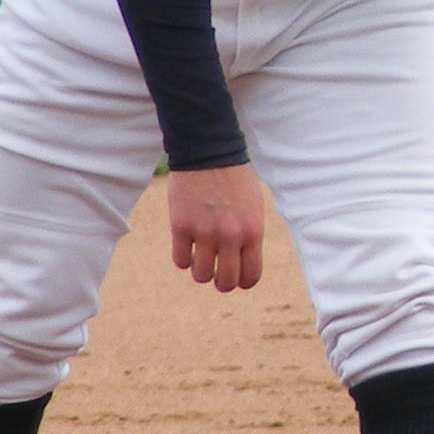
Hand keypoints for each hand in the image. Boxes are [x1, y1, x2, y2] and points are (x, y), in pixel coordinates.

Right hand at [167, 162, 263, 291]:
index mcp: (252, 231)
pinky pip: (180, 260)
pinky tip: (186, 246)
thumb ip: (249, 235)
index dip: (242, 282)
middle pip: (225, 282)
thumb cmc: (234, 178)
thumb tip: (241, 264)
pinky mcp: (181, 226)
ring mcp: (204, 232)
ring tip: (199, 257)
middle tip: (216, 271)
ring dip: (200, 271)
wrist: (208, 151)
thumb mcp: (253, 207)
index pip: (250, 276)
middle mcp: (230, 236)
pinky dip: (183, 258)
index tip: (236, 277)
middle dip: (221, 282)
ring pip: (201, 275)